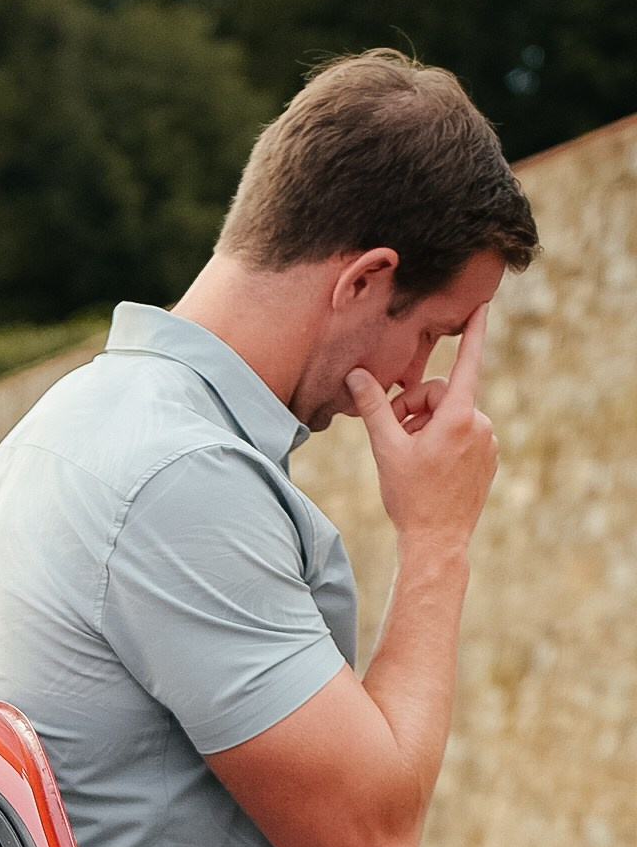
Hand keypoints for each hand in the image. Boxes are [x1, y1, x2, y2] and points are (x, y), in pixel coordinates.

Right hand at [347, 303, 496, 555]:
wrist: (437, 541)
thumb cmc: (409, 496)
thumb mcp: (386, 448)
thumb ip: (374, 407)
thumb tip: (356, 375)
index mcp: (457, 416)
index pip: (467, 362)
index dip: (474, 332)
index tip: (484, 305)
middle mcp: (479, 424)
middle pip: (441, 396)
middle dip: (415, 410)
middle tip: (393, 436)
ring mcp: (488, 442)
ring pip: (450, 417)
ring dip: (426, 428)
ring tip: (409, 457)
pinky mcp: (489, 458)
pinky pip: (463, 436)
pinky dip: (443, 443)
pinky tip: (428, 469)